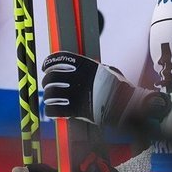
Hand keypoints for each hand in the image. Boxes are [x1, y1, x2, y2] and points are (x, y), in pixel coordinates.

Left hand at [42, 51, 170, 128]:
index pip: (59, 60)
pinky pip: (54, 109)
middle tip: (48, 84)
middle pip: (52, 77)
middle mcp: (78, 78)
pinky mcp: (76, 109)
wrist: (125, 105)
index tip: (45, 66)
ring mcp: (76, 94)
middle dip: (47, 81)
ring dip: (48, 96)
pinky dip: (51, 110)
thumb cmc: (117, 87)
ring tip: (50, 98)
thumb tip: (80, 66)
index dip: (49, 62)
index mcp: (85, 66)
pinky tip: (52, 110)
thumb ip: (91, 68)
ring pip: (51, 93)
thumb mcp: (106, 70)